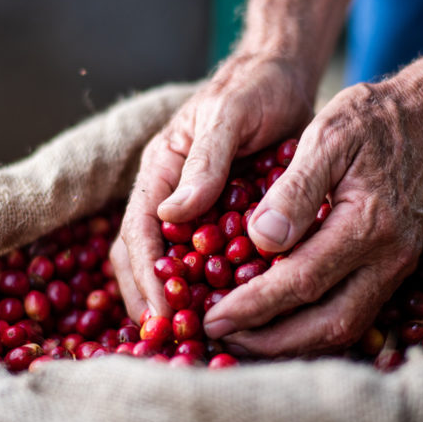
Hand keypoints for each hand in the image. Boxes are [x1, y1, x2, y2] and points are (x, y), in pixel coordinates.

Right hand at [111, 53, 314, 321]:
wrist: (284, 78)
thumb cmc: (252, 88)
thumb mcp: (228, 116)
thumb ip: (204, 162)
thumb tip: (172, 215)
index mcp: (159, 172)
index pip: (137, 232)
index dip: (146, 275)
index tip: (164, 311)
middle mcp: (171, 197)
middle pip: (144, 261)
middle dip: (153, 302)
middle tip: (172, 341)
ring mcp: (197, 213)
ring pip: (174, 269)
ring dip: (180, 304)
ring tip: (197, 342)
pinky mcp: (226, 222)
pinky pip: (211, 265)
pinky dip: (214, 293)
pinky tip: (233, 318)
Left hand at [202, 53, 422, 356]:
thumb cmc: (370, 119)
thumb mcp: (327, 135)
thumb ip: (295, 189)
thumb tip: (262, 239)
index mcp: (369, 224)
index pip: (302, 281)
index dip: (254, 305)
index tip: (212, 318)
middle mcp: (389, 258)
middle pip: (327, 324)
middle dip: (269, 341)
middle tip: (219, 338)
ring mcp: (396, 269)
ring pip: (343, 329)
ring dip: (290, 344)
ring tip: (241, 339)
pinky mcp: (393, 271)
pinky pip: (352, 315)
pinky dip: (311, 329)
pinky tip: (277, 325)